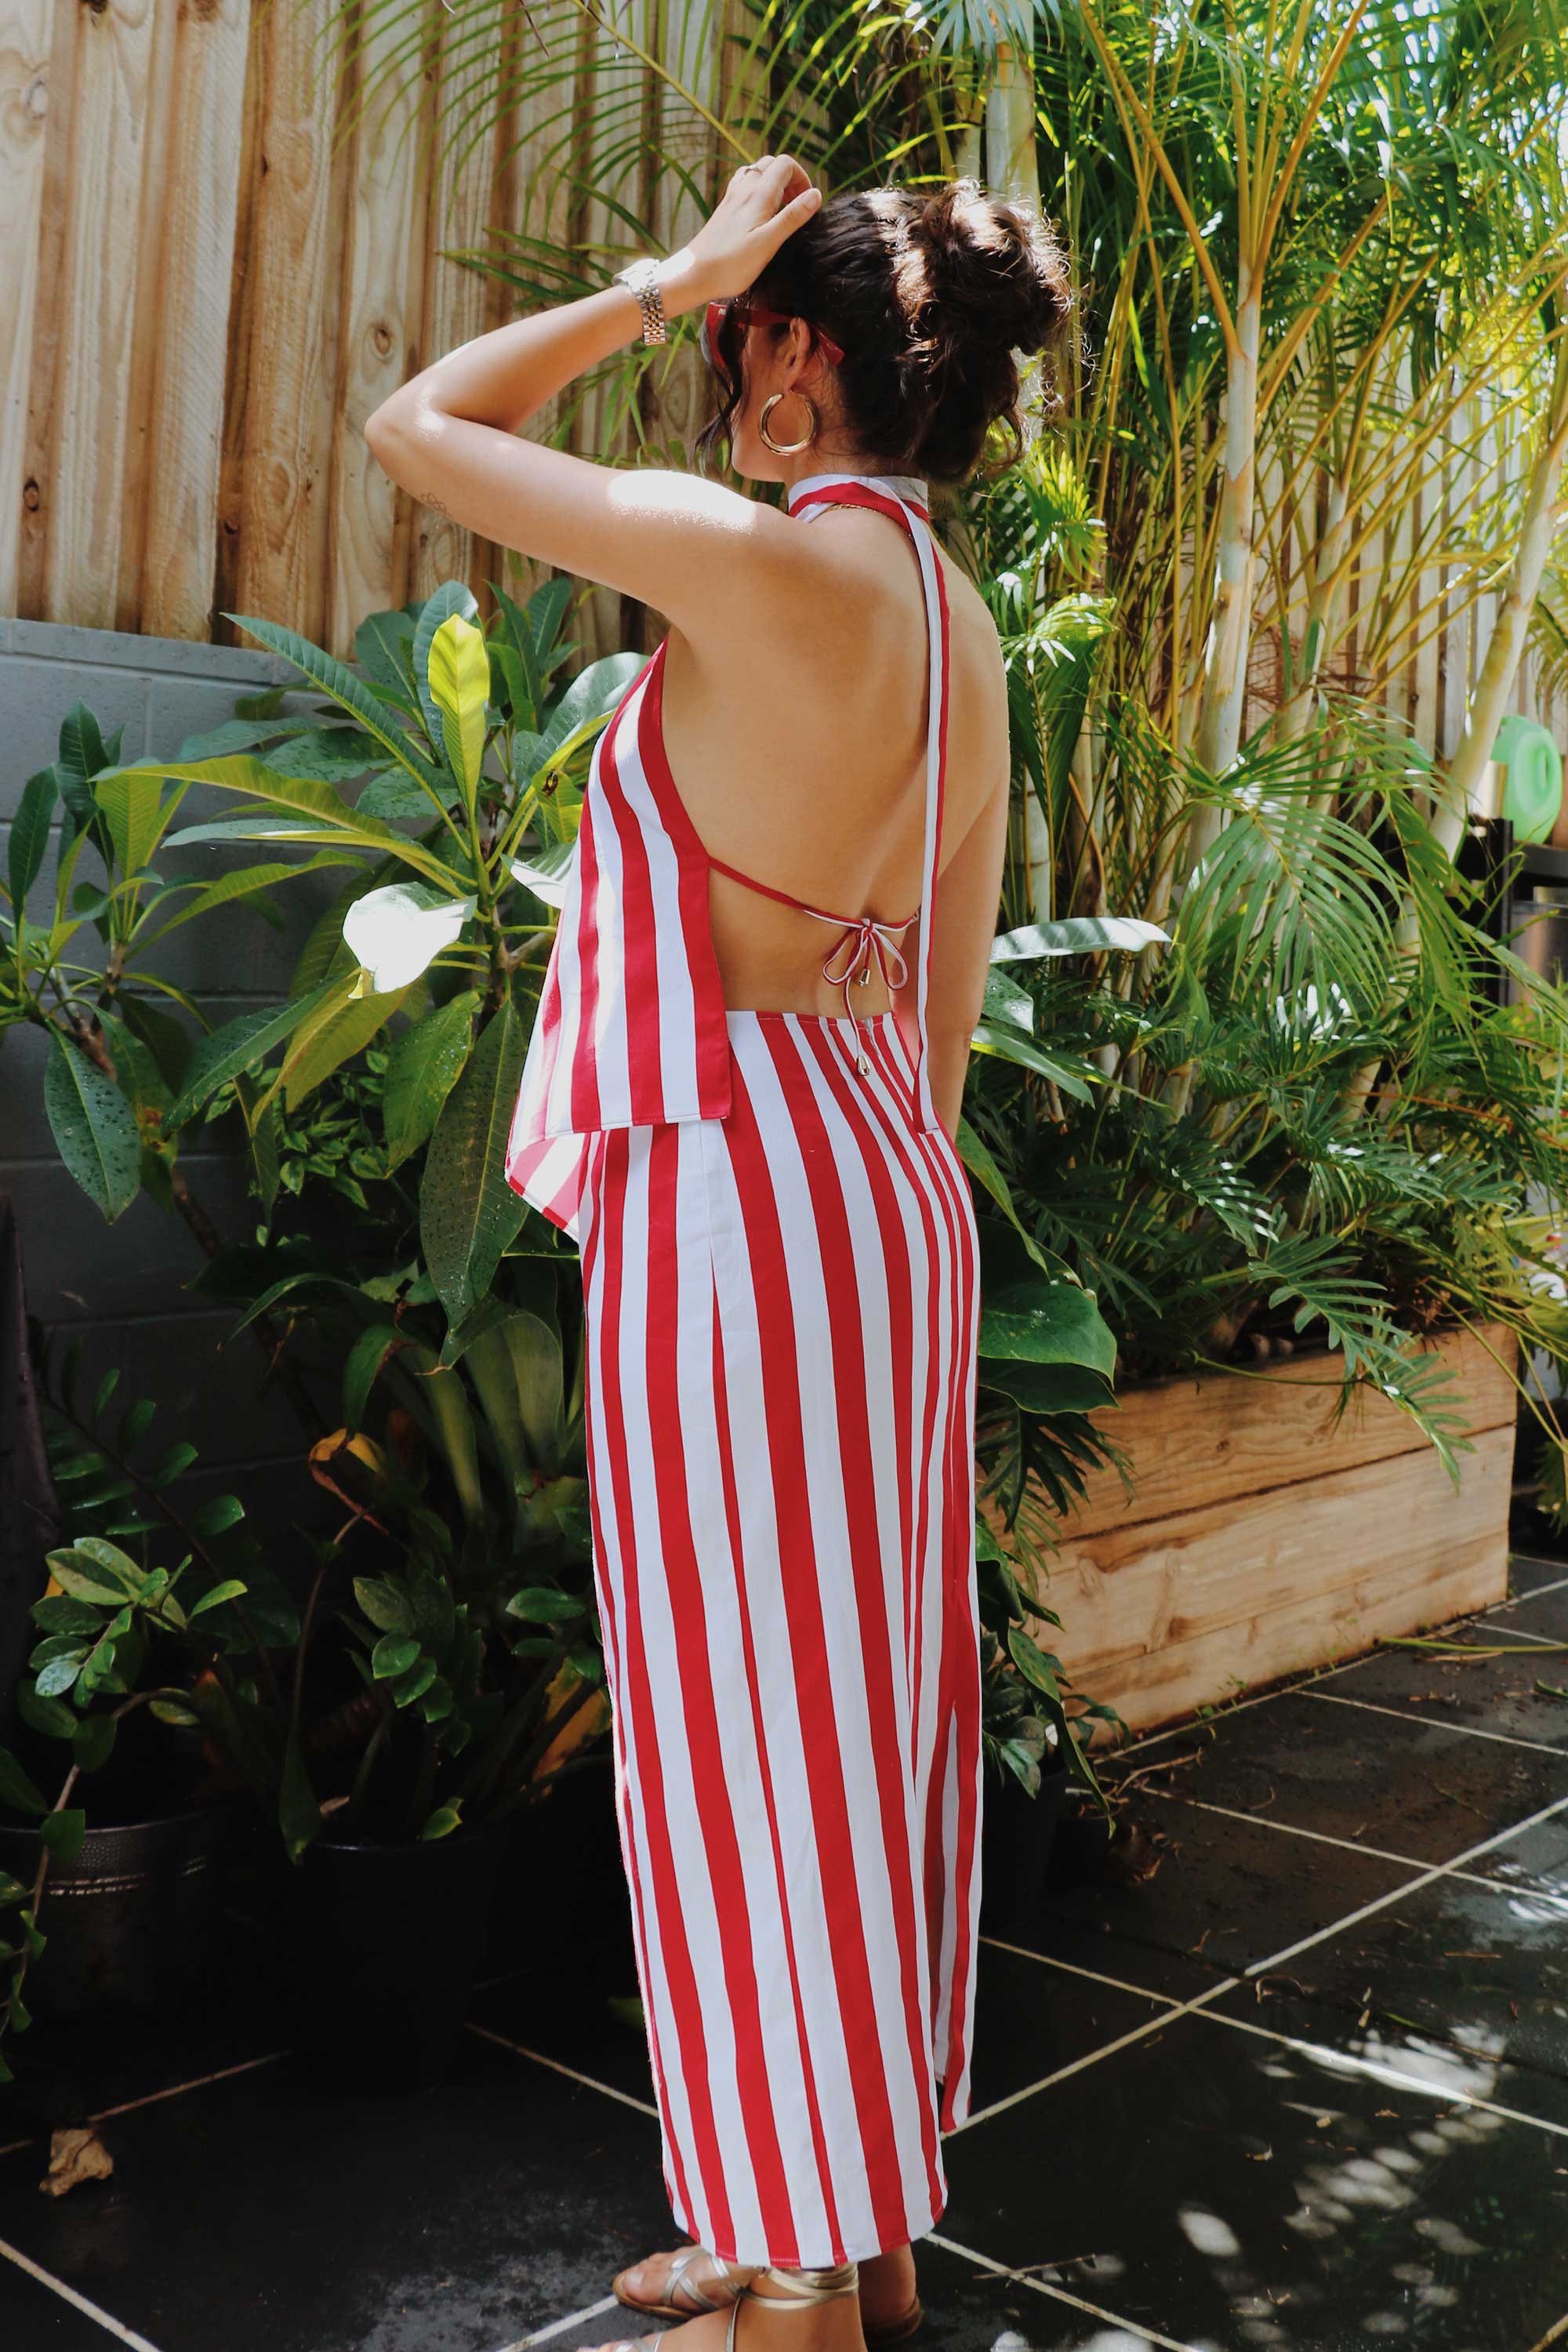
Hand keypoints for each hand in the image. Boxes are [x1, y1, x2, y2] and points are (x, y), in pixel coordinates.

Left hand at [669, 156, 822, 304]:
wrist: (694, 273)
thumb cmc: (732, 264)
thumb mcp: (769, 242)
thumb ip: (793, 217)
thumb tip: (816, 194)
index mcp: (758, 194)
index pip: (785, 164)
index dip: (802, 177)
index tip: (807, 202)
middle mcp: (744, 189)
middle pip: (771, 164)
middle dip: (790, 178)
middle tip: (796, 206)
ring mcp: (732, 197)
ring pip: (757, 173)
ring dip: (774, 184)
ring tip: (780, 209)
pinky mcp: (725, 209)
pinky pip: (745, 186)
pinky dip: (758, 191)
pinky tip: (760, 213)